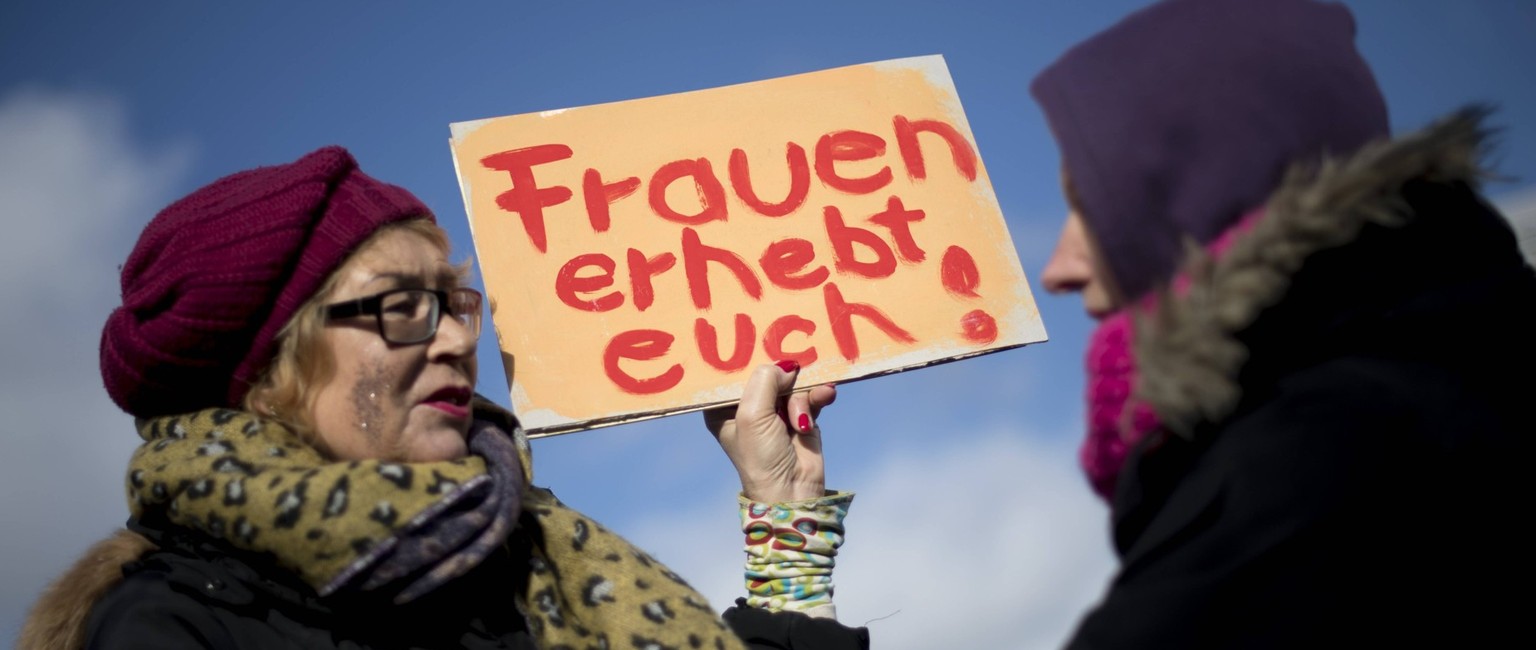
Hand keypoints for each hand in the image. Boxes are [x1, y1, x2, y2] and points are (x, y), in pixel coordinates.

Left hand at [704, 361, 836, 503]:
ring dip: (801, 395)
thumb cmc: (761, 458)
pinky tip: (826, 395)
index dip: (748, 359)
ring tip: (801, 419)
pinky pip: (810, 393)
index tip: (763, 344)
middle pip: (766, 372)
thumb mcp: (752, 414)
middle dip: (783, 377)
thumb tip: (786, 366)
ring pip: (792, 382)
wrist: (793, 491)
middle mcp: (748, 406)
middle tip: (792, 379)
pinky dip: (818, 394)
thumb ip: (765, 380)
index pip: (732, 372)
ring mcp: (775, 411)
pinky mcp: (800, 415)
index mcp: (723, 407)